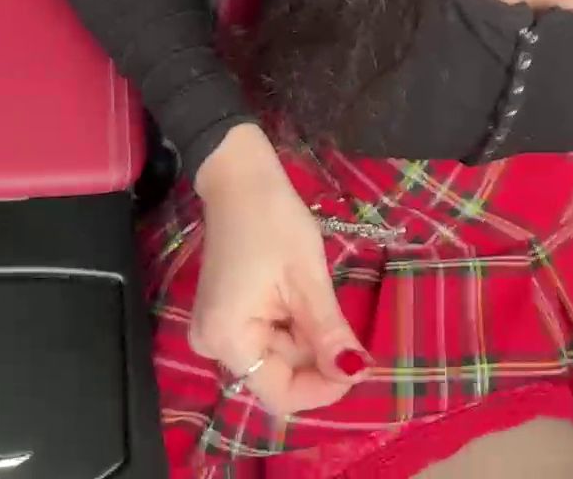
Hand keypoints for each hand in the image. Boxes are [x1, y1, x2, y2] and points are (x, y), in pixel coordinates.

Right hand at [190, 124, 369, 414]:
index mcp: (228, 339)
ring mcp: (216, 331)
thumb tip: (356, 374)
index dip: (323, 388)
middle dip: (316, 355)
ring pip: (275, 355)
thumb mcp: (307, 277)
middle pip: (277, 374)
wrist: (239, 178)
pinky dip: (291, 324)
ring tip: (314, 293)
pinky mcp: (224, 316)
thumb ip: (327, 332)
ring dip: (305, 337)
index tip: (359, 363)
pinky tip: (300, 293)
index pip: (280, 394)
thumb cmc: (272, 220)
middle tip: (342, 318)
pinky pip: (265, 336)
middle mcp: (213, 345)